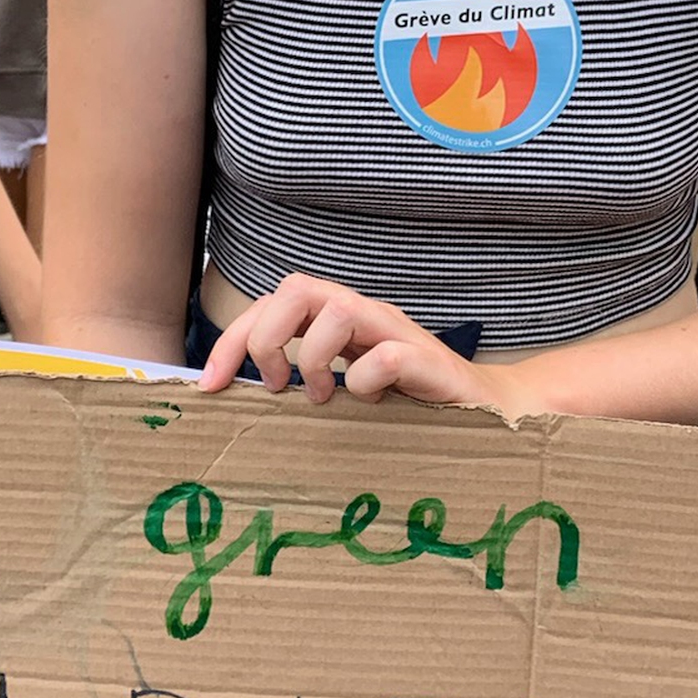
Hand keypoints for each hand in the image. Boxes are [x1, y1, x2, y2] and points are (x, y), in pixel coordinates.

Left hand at [200, 273, 534, 417]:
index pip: (273, 303)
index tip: (212, 385)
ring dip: (314, 357)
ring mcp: (397, 333)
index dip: (233, 340)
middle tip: (276, 385)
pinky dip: (365, 380)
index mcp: (338, 319)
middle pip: (297, 287)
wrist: (485, 410)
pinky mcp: (428, 361)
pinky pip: (386, 356)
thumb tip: (240, 397)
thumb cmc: (407, 401)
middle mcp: (365, 315)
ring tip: (322, 396)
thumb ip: (304, 380)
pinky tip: (370, 401)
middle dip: (267, 337)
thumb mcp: (344, 388)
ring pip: (338, 309)